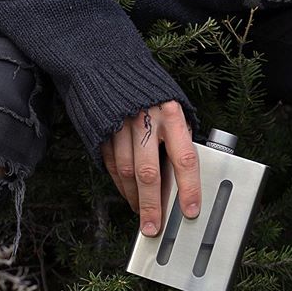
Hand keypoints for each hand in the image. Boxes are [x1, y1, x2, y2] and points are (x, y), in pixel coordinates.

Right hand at [101, 101, 200, 235]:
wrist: (105, 63)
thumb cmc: (147, 88)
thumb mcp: (172, 105)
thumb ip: (179, 134)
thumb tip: (185, 169)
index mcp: (170, 114)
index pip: (184, 159)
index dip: (189, 189)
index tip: (190, 211)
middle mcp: (145, 121)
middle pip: (150, 173)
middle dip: (152, 206)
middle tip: (154, 227)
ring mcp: (119, 127)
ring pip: (128, 173)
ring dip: (135, 198)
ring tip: (142, 213)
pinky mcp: (101, 132)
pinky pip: (112, 166)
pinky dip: (120, 184)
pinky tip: (128, 194)